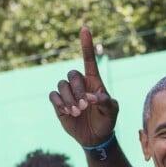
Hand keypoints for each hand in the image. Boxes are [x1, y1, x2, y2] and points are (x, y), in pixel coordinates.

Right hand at [49, 26, 118, 146]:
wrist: (95, 137)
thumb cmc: (106, 121)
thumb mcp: (112, 112)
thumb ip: (105, 102)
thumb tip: (90, 97)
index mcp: (94, 82)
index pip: (89, 60)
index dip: (87, 45)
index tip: (85, 28)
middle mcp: (80, 84)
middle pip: (72, 75)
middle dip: (77, 91)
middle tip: (84, 106)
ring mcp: (69, 93)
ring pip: (61, 85)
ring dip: (69, 99)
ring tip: (77, 112)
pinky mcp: (59, 103)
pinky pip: (53, 96)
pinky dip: (60, 103)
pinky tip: (68, 113)